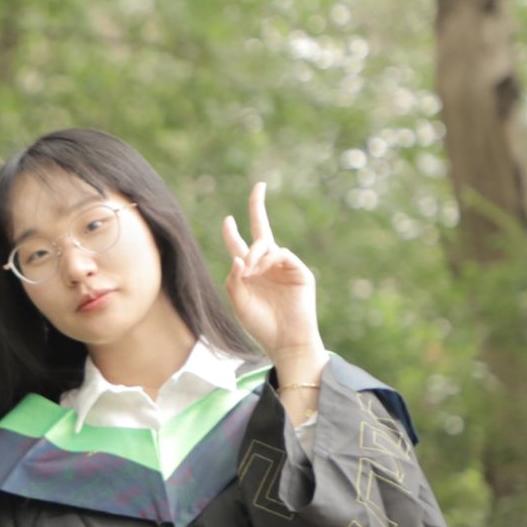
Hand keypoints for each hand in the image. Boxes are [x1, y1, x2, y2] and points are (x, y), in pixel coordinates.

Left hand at [222, 183, 321, 374]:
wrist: (285, 341)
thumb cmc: (260, 325)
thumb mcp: (238, 302)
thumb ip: (234, 279)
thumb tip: (236, 256)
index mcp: (250, 272)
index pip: (240, 245)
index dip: (232, 232)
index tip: (227, 219)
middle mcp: (267, 265)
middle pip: (262, 230)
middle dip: (258, 206)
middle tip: (259, 185)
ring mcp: (285, 266)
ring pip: (267, 245)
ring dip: (254, 253)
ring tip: (249, 270)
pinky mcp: (299, 271)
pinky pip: (280, 254)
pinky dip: (267, 259)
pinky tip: (259, 270)